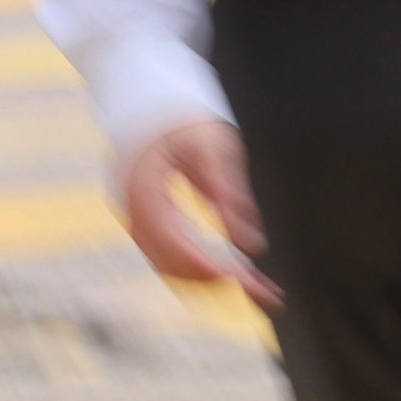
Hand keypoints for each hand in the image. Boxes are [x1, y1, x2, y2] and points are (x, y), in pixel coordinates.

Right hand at [119, 118, 280, 310]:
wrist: (151, 107)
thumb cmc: (183, 122)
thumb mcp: (213, 147)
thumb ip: (229, 193)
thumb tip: (252, 244)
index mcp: (143, 186)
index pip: (171, 240)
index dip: (204, 265)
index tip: (239, 280)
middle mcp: (133, 210)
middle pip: (171, 264)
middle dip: (218, 283)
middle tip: (268, 294)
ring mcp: (136, 220)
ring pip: (170, 269)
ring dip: (211, 284)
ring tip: (260, 290)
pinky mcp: (147, 226)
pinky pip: (169, 261)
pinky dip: (199, 272)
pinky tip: (232, 274)